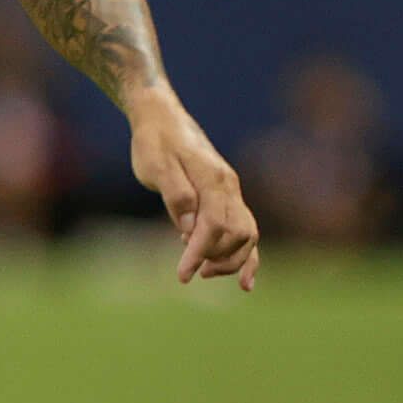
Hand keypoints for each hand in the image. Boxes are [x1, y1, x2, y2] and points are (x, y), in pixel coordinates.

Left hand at [128, 94, 259, 290]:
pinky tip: (244, 282)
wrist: (162, 120)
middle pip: (236, 234)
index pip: (214, 225)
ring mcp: (231, 192)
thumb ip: (175, 195)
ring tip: (203, 271)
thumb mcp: (156, 166)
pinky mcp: (227, 197)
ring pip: (247, 235)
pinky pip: (247, 230)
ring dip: (230, 259)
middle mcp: (228, 186)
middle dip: (216, 258)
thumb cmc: (154, 143)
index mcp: (213, 179)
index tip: (183, 275)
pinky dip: (248, 257)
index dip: (199, 253)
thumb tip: (189, 228)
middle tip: (190, 271)